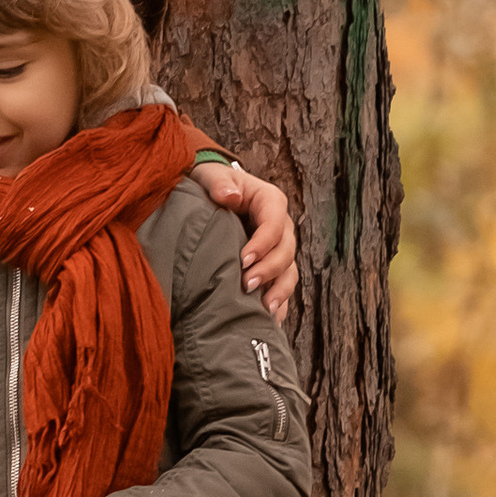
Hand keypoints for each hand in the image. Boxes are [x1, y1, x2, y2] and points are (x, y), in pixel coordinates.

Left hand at [199, 159, 296, 321]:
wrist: (206, 195)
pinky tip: (269, 320)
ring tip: (264, 309)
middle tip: (248, 285)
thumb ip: (219, 183)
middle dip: (269, 270)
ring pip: (288, 270)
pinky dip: (278, 302)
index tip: (244, 260)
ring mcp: (277, 247)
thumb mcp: (210, 176)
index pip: (274, 222)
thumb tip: (230, 196)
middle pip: (286, 250)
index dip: (264, 242)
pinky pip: (281, 285)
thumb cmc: (210, 183)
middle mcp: (279, 225)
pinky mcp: (270, 265)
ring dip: (279, 290)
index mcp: (268, 201)